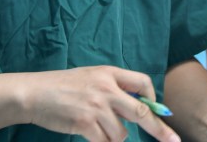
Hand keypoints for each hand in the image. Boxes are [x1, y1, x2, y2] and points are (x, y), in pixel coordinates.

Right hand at [18, 65, 179, 141]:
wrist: (34, 93)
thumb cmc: (62, 86)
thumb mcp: (91, 76)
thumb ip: (112, 87)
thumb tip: (137, 106)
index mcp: (109, 73)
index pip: (142, 82)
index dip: (153, 98)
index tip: (160, 110)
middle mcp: (106, 88)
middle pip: (141, 112)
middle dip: (159, 129)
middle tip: (172, 141)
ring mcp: (96, 106)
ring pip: (121, 133)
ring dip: (115, 138)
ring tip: (98, 129)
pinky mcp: (85, 123)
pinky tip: (93, 136)